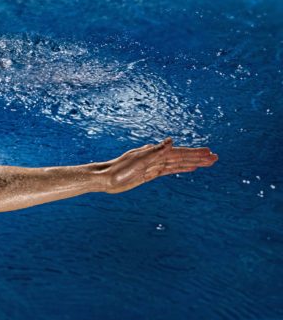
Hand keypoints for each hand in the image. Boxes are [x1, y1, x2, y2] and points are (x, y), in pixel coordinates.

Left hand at [98, 137, 217, 193]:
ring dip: (193, 162)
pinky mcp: (149, 173)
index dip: (194, 153)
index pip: (179, 153)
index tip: (209, 153)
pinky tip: (189, 168)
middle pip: (181, 157)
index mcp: (155, 153)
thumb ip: (155, 151)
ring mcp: (153, 165)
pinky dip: (181, 168)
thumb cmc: (118, 169)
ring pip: (177, 163)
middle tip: (215, 157)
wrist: (104, 178)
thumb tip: (171, 140)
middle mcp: (156, 158)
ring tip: (208, 162)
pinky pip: (169, 170)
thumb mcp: (138, 161)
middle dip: (198, 157)